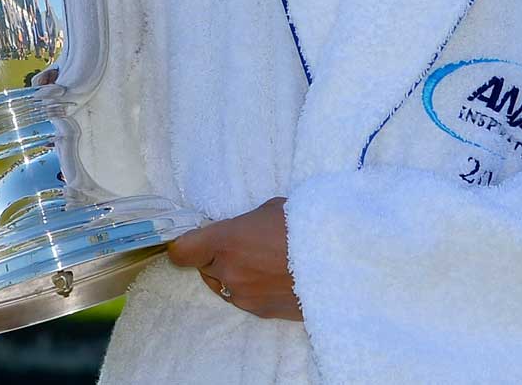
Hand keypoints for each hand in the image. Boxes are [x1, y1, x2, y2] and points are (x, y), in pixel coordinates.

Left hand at [165, 197, 301, 320]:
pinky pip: (245, 298)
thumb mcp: (271, 210)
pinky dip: (254, 288)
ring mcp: (244, 296)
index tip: (194, 239)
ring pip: (224, 285)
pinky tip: (277, 276)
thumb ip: (244, 224)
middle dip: (217, 257)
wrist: (340, 258)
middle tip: (246, 244)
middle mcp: (228, 273)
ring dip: (236, 274)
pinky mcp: (261, 312)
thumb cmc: (307, 225)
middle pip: (203, 267)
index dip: (184, 244)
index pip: (181, 251)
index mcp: (226, 242)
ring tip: (267, 261)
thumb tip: (237, 232)